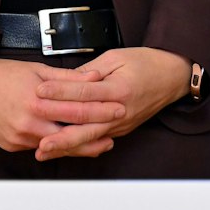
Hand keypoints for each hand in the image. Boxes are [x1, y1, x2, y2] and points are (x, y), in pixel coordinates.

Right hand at [0, 58, 120, 154]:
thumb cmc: (1, 74)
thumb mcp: (38, 70)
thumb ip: (68, 78)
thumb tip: (96, 76)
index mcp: (37, 102)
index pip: (77, 110)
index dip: (101, 111)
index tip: (118, 109)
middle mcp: (27, 124)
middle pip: (69, 136)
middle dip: (93, 138)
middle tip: (112, 137)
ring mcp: (18, 138)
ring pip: (55, 147)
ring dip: (76, 145)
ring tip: (96, 143)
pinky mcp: (10, 145)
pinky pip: (38, 148)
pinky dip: (54, 146)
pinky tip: (68, 143)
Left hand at [32, 47, 190, 160]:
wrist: (173, 77)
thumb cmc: (147, 64)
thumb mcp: (117, 57)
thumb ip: (90, 70)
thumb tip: (66, 79)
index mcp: (119, 88)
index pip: (85, 91)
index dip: (60, 91)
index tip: (39, 91)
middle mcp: (120, 110)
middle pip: (85, 122)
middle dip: (59, 130)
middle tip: (37, 134)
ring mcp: (121, 124)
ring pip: (89, 137)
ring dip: (65, 145)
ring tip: (44, 150)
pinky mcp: (121, 130)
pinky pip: (97, 140)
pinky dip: (79, 147)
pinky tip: (62, 151)